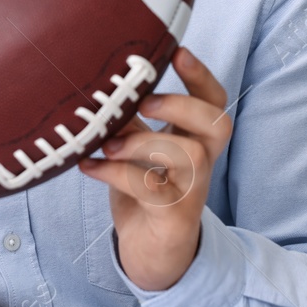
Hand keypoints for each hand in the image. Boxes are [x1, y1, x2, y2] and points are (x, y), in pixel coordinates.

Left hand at [78, 46, 232, 290]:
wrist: (151, 255)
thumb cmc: (144, 194)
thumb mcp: (136, 150)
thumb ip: (130, 120)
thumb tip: (102, 81)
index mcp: (194, 140)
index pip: (214, 102)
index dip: (201, 75)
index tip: (177, 50)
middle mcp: (201, 164)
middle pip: (218, 124)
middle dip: (182, 104)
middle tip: (144, 102)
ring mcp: (191, 191)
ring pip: (190, 155)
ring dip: (144, 141)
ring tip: (107, 144)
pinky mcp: (174, 217)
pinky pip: (151, 188)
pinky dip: (116, 173)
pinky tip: (88, 167)